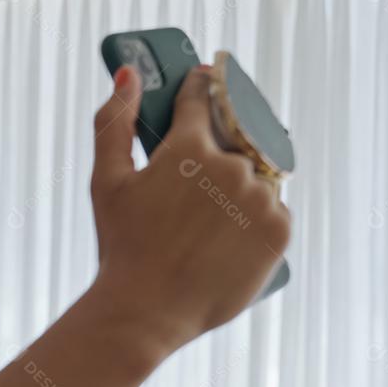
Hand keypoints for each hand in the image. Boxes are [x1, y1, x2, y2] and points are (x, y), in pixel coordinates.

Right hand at [87, 64, 291, 351]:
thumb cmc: (122, 245)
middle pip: (232, 141)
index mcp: (189, 147)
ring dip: (239, 186)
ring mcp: (260, 199)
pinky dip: (257, 217)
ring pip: (256, 176)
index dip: (199, 87)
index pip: (203, 97)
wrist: (147, 311)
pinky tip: (228, 236)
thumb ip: (114, 122)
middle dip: (214, 153)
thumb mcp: (107, 181)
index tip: (202, 82)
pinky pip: (274, 210)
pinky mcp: (280, 231)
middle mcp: (232, 167)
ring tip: (206, 222)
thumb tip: (128, 74)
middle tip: (191, 186)